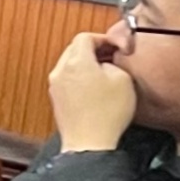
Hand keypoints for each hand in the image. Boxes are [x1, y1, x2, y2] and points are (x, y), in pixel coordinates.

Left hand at [47, 31, 137, 151]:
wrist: (89, 144)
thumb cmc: (107, 114)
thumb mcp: (123, 78)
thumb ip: (115, 61)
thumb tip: (107, 61)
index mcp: (76, 62)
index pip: (85, 37)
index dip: (103, 38)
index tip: (115, 46)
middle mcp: (60, 71)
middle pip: (74, 49)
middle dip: (93, 50)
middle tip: (111, 57)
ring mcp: (56, 86)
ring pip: (70, 65)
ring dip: (86, 65)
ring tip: (105, 74)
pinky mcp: (56, 100)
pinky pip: (67, 80)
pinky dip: (79, 79)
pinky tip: (95, 90)